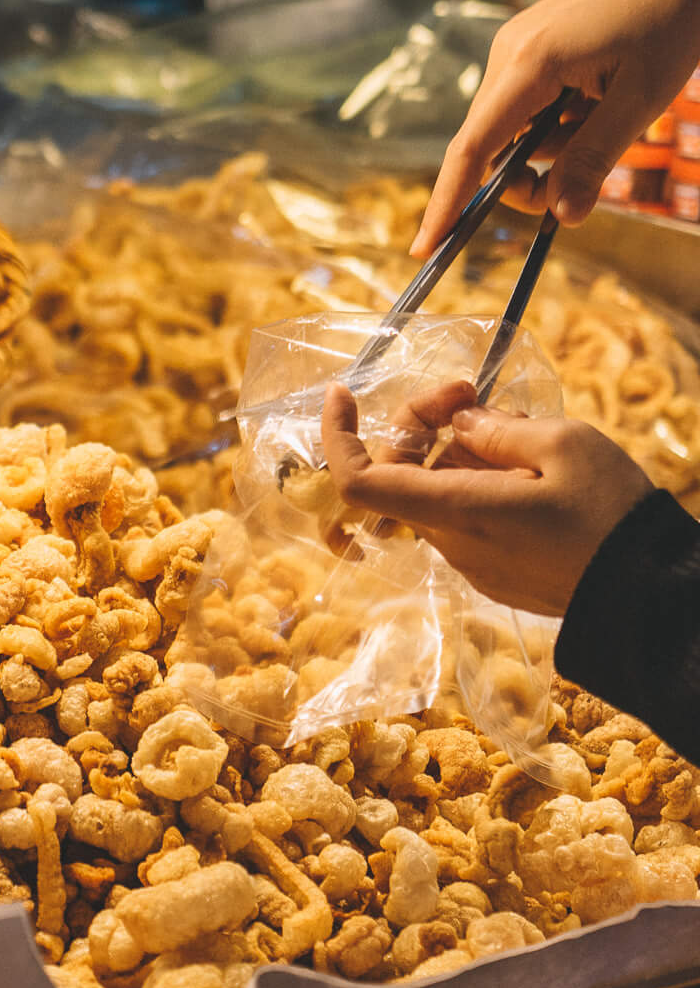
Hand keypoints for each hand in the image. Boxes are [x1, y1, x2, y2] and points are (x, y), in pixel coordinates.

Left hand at [320, 379, 652, 616]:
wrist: (650, 594)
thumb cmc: (612, 516)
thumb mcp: (565, 445)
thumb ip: (501, 430)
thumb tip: (461, 425)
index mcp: (459, 510)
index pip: (359, 481)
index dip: (337, 436)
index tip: (343, 394)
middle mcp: (453, 542)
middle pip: (401, 473)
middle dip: (422, 423)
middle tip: (471, 393)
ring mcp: (473, 562)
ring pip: (436, 492)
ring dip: (457, 450)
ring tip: (520, 428)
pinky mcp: (495, 572)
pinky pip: (465, 515)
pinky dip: (477, 480)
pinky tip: (529, 467)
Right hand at [414, 0, 699, 255]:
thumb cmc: (671, 21)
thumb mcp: (641, 99)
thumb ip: (595, 158)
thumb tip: (563, 217)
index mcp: (529, 63)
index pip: (473, 147)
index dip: (448, 202)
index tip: (425, 249)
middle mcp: (509, 52)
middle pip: (493, 145)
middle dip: (530, 177)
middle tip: (584, 188)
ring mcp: (517, 46)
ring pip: (516, 128)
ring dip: (555, 146)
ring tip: (611, 116)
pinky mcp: (533, 45)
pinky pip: (530, 104)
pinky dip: (560, 122)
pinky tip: (600, 98)